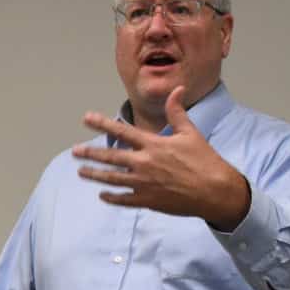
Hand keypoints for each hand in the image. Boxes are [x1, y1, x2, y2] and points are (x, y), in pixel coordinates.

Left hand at [72, 87, 250, 229]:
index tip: (86, 118)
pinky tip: (102, 195)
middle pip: (110, 156)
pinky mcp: (147, 200)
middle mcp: (144, 163)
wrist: (214, 191)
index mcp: (153, 144)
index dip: (102, 123)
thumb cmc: (204, 160)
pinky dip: (111, 197)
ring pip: (112, 179)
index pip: (122, 131)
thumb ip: (177, 112)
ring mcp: (144, 183)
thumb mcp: (190, 133)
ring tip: (81, 171)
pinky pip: (123, 199)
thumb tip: (176, 89)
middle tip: (75, 151)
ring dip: (95, 174)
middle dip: (90, 153)